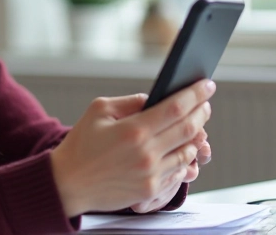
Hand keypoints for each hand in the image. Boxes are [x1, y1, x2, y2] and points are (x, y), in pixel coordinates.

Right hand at [50, 79, 214, 216]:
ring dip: (196, 136)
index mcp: (134, 130)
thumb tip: (156, 98)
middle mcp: (146, 154)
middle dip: (202, 112)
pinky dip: (185, 158)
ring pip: (188, 152)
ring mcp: (151, 175)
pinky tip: (181, 148)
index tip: (207, 85)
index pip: (176, 108)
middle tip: (204, 102)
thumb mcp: (99, 110)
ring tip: (195, 124)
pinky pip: (178, 172)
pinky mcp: (150, 191)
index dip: (196, 94)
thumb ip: (130, 101)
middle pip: (189, 129)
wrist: (68, 183)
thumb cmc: (81, 144)